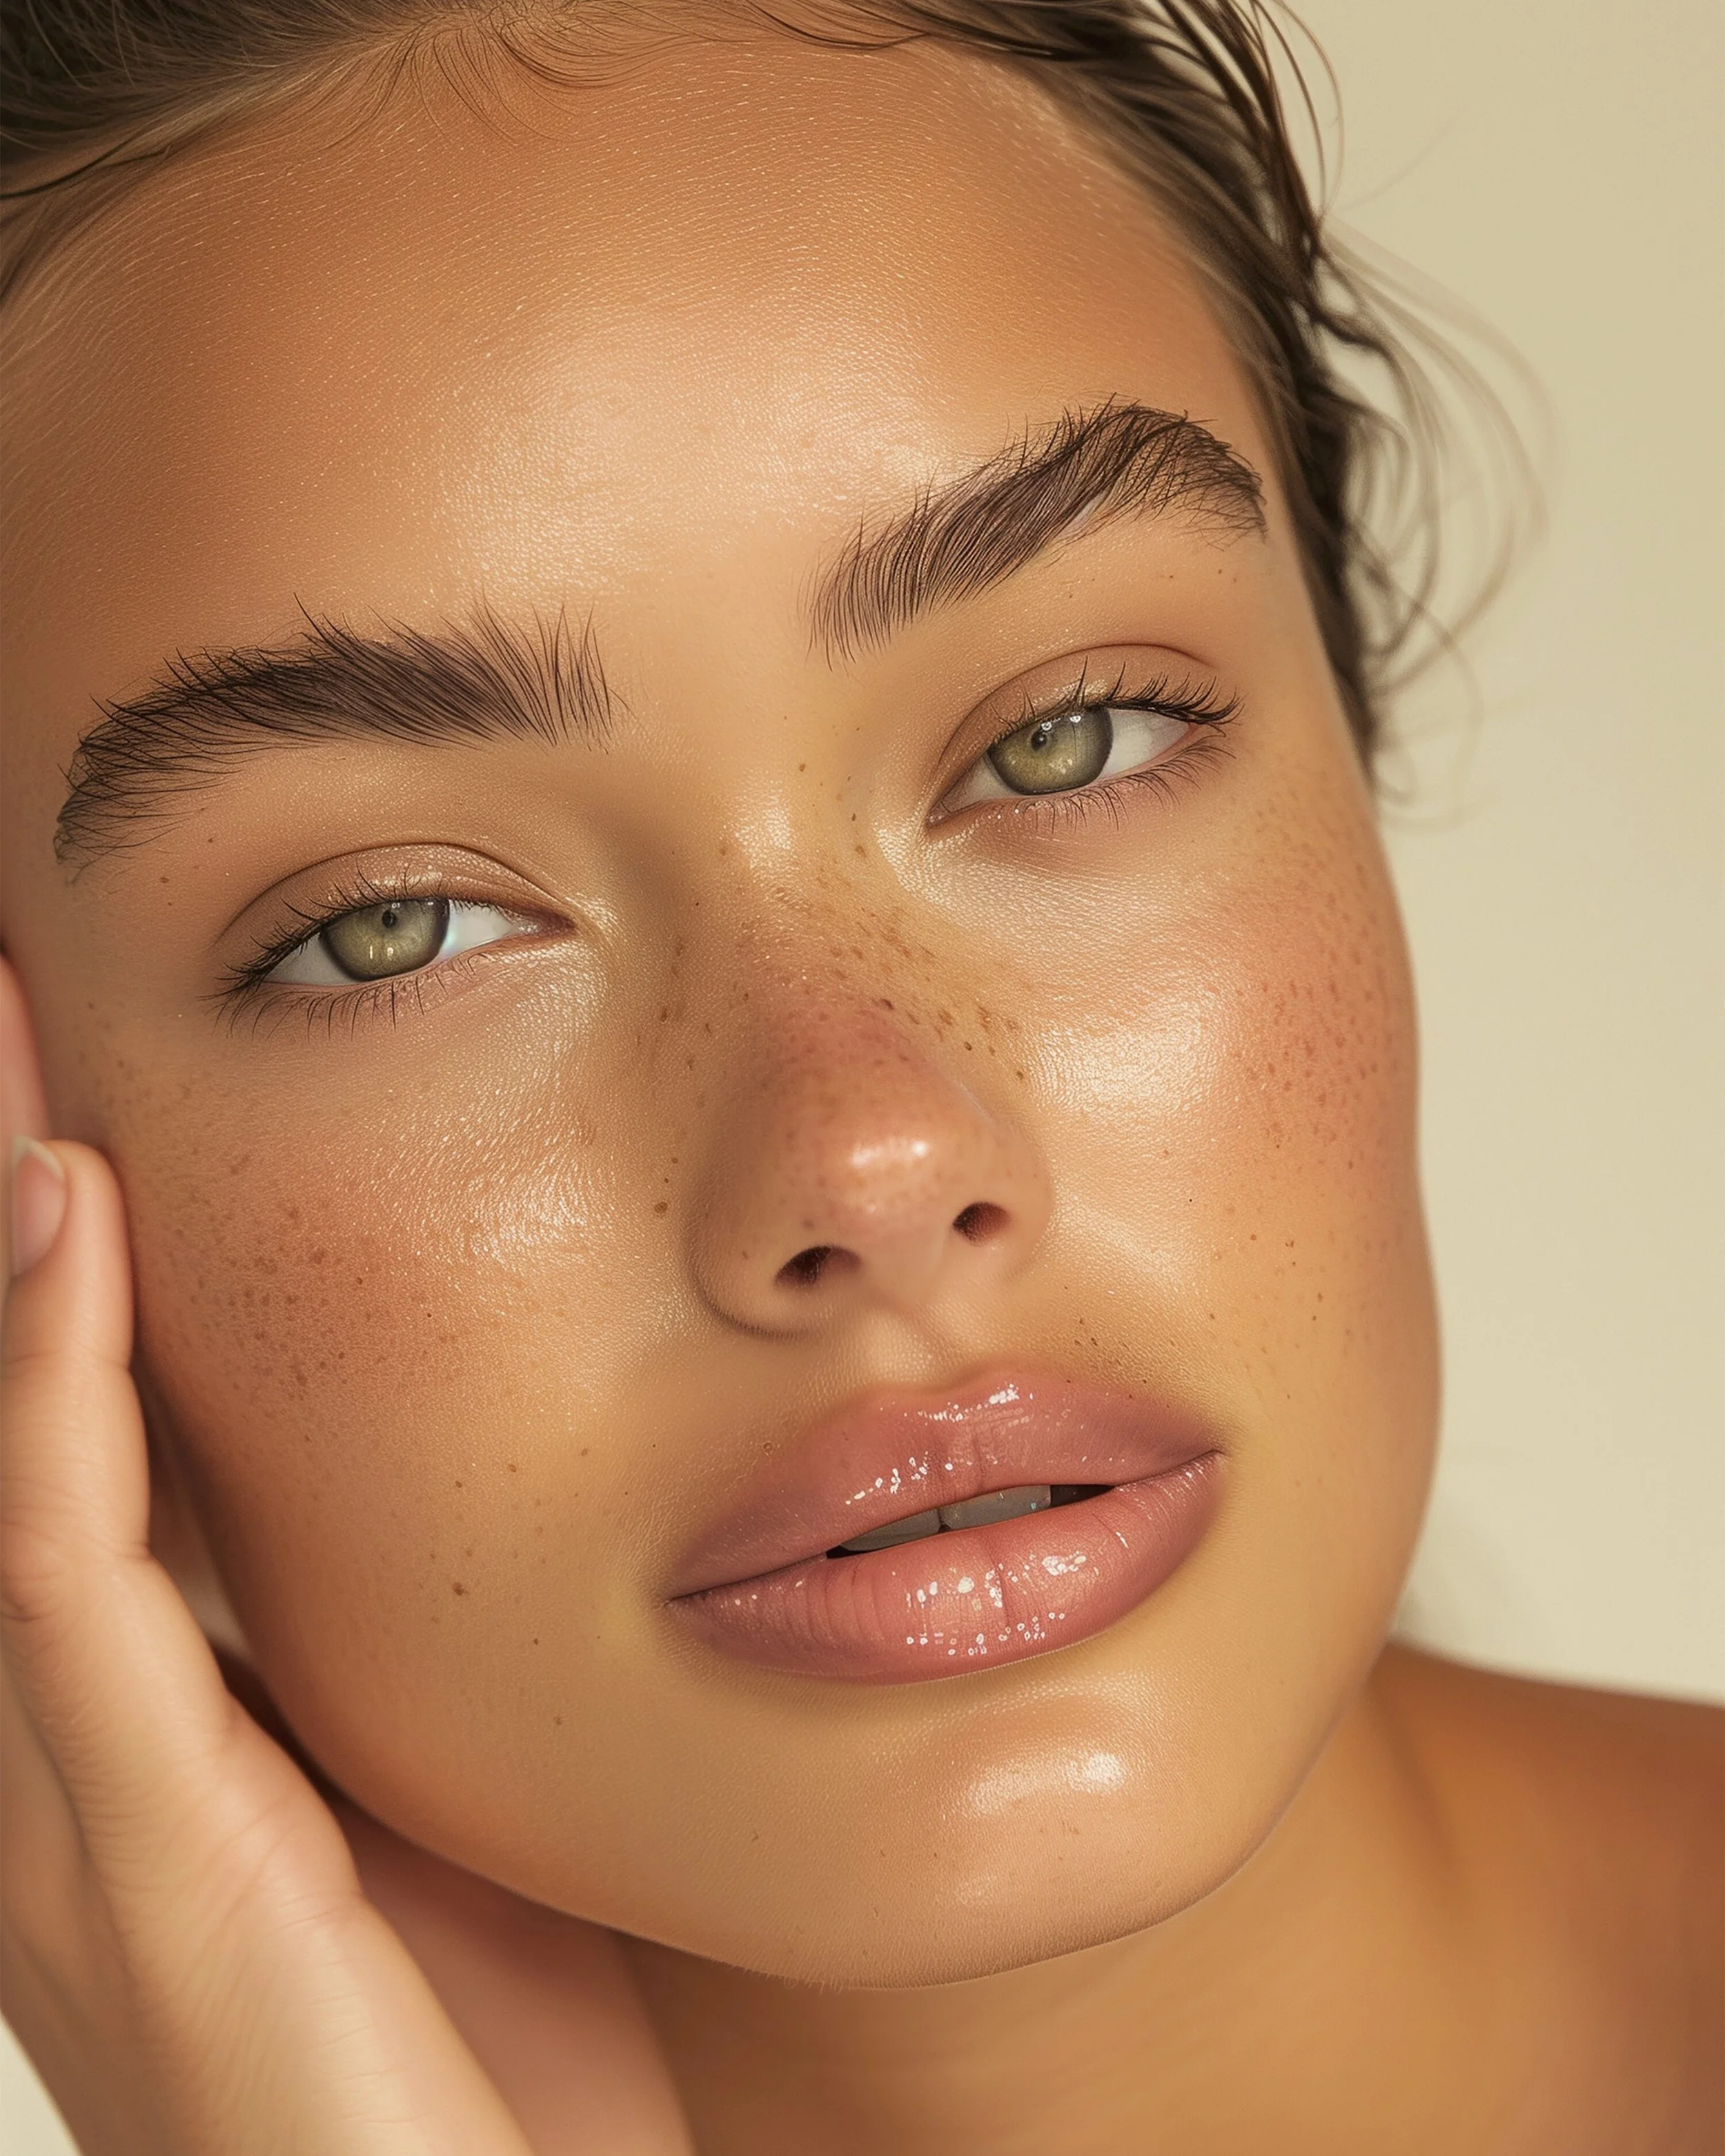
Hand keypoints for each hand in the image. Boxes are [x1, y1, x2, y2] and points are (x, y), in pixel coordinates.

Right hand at [0, 963, 688, 2154]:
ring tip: (6, 1045)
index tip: (87, 1091)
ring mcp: (79, 1822)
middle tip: (7, 1005)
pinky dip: (48, 1384)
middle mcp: (65, 1775)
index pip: (80, 1455)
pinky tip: (61, 1216)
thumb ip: (392, 1674)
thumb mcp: (433, 1822)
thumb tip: (445, 1512)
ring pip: (0, 1467)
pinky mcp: (146, 1861)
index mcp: (145, 1754)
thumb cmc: (488, 2080)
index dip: (59, 1273)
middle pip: (3, 1430)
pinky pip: (65, 1579)